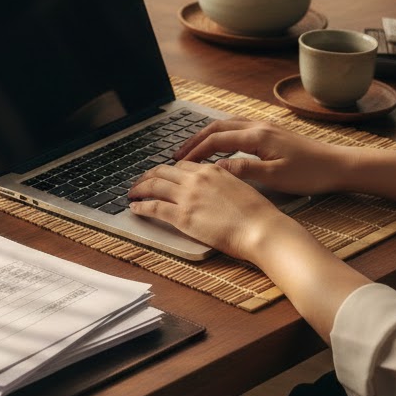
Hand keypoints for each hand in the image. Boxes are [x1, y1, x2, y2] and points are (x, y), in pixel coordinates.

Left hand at [128, 160, 313, 263]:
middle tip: (140, 183)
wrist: (263, 230)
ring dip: (139, 189)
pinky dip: (141, 206)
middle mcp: (196, 179)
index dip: (168, 171)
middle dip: (147, 176)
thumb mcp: (239, 188)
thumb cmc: (258, 215)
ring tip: (132, 194)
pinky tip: (135, 208)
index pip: (181, 166)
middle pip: (162, 172)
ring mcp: (188, 196)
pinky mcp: (182, 216)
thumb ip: (221, 184)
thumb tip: (213, 189)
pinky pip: (153, 207)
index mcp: (212, 170)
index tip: (161, 176)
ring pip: (153, 186)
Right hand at [173, 119, 354, 196]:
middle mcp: (258, 126)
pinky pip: (237, 126)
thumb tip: (216, 167)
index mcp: (257, 136)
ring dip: (206, 135)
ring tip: (192, 148)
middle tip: (178, 155)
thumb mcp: (276, 177)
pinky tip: (219, 143)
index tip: (180, 164)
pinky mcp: (271, 131)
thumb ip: (244, 170)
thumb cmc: (310, 173)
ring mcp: (265, 127)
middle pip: (216, 127)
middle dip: (194, 140)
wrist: (339, 165)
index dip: (195, 151)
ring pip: (226, 124)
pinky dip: (221, 133)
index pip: (215, 140)